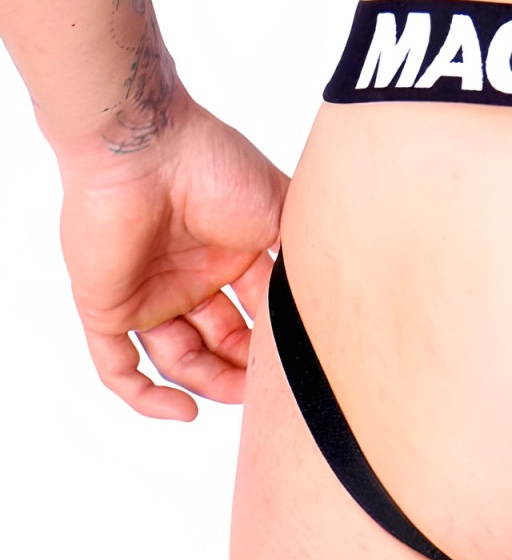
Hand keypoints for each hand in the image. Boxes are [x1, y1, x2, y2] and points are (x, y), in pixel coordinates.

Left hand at [55, 92, 289, 419]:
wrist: (146, 147)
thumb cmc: (214, 165)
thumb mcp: (283, 214)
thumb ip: (308, 255)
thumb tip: (355, 285)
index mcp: (231, 255)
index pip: (259, 315)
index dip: (278, 342)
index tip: (302, 363)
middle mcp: (190, 278)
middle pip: (221, 344)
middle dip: (247, 370)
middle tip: (271, 388)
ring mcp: (146, 294)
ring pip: (178, 360)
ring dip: (209, 385)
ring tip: (240, 396)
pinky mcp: (107, 306)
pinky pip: (117, 367)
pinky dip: (145, 397)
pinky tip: (181, 412)